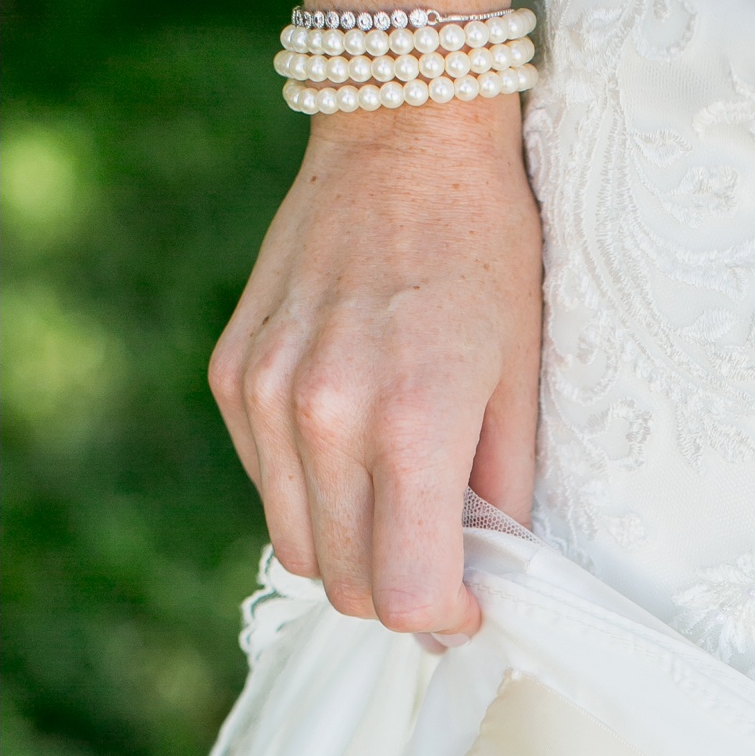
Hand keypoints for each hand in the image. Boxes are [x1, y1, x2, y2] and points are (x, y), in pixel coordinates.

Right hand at [209, 35, 539, 639]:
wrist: (403, 135)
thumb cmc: (486, 252)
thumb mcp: (521, 379)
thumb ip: (502, 495)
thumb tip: (487, 581)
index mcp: (409, 424)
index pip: (403, 593)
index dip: (442, 619)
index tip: (469, 606)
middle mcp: (323, 417)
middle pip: (346, 584)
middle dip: (399, 594)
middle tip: (441, 566)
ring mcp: (266, 395)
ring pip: (298, 545)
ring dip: (351, 551)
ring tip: (399, 506)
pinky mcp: (233, 375)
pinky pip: (268, 484)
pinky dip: (311, 493)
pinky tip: (354, 447)